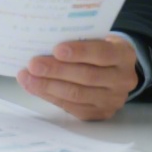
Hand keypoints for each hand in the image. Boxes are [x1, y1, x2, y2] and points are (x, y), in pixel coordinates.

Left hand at [16, 35, 138, 120]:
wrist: (116, 69)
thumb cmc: (99, 48)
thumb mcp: (98, 38)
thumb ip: (79, 39)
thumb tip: (43, 42)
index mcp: (124, 55)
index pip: (102, 53)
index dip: (79, 52)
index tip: (56, 49)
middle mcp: (123, 79)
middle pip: (87, 76)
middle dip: (56, 71)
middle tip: (33, 65)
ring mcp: (113, 100)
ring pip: (77, 95)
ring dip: (48, 86)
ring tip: (27, 78)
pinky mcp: (100, 113)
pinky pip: (72, 107)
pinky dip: (50, 97)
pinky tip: (35, 88)